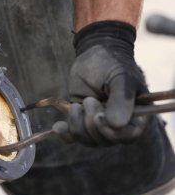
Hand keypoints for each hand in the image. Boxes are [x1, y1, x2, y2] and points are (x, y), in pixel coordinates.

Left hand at [54, 21, 148, 145]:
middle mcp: (119, 124)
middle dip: (91, 123)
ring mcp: (99, 124)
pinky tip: (58, 126)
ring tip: (78, 104)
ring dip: (78, 124)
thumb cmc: (112, 63)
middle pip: (104, 140)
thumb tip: (116, 125)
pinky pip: (73, 137)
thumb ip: (121, 99)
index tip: (98, 117)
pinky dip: (65, 133)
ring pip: (88, 140)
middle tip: (89, 99)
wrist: (94, 54)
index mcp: (136, 115)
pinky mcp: (82, 120)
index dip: (111, 132)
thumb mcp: (120, 77)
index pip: (128, 136)